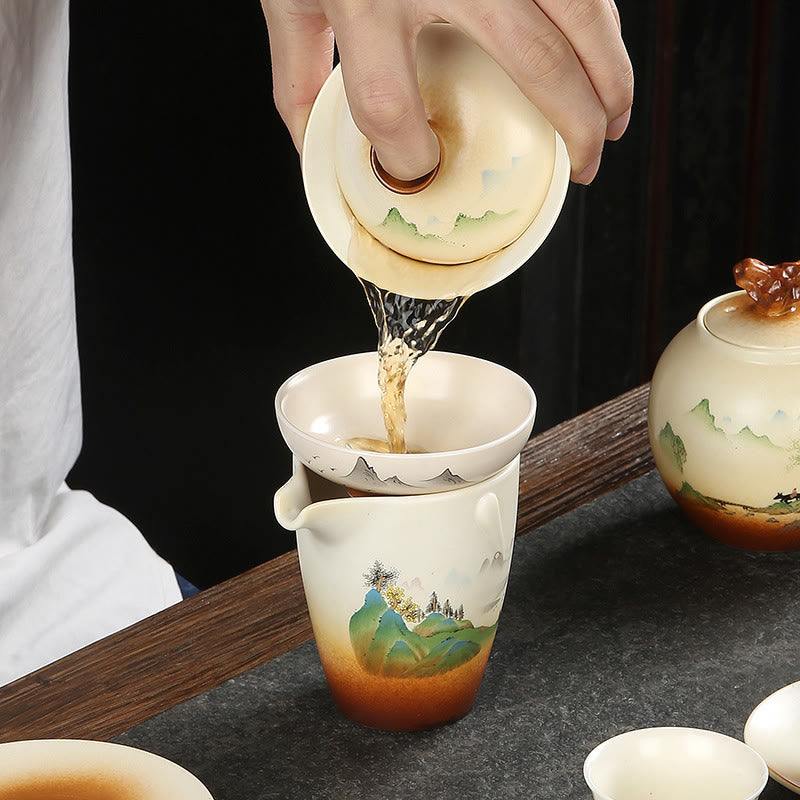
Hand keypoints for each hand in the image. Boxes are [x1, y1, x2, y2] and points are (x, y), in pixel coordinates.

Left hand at [261, 0, 632, 184]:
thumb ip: (298, 74)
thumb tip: (318, 146)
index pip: (388, 106)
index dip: (408, 157)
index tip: (423, 167)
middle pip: (536, 63)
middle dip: (574, 127)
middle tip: (585, 165)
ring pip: (582, 12)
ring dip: (612, 72)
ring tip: (616, 118)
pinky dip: (604, 21)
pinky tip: (603, 55)